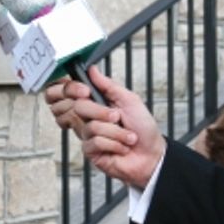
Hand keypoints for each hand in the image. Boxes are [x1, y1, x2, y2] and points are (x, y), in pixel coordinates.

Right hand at [49, 67, 164, 188]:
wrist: (151, 154)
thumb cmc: (143, 128)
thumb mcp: (130, 100)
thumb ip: (109, 85)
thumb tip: (92, 69)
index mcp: (97, 103)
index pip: (72, 93)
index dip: (73, 90)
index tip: (86, 91)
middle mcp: (90, 118)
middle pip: (78, 107)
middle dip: (102, 112)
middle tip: (117, 117)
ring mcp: (89, 135)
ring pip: (91, 126)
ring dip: (116, 132)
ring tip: (127, 137)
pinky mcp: (91, 151)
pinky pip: (95, 142)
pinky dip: (114, 144)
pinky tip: (121, 147)